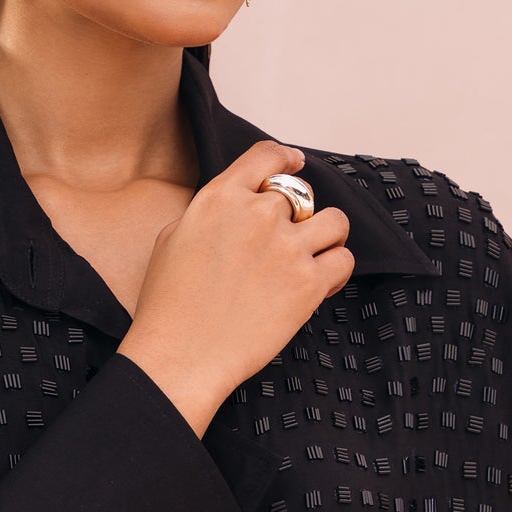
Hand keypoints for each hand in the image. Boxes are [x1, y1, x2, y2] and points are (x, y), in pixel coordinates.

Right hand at [115, 140, 354, 435]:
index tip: (295, 164)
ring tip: (315, 256)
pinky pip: (343, 260)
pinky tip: (322, 284)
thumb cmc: (168, 307)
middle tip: (289, 241)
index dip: (286, 158)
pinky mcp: (308, 283)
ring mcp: (287, 248)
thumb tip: (233, 210)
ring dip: (327, 237)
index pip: (266, 156)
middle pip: (300, 194)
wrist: (180, 355)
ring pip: (335, 221)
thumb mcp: (173, 239)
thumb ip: (209, 215)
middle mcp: (257, 215)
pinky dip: (336, 270)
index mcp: (220, 198)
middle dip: (298, 216)